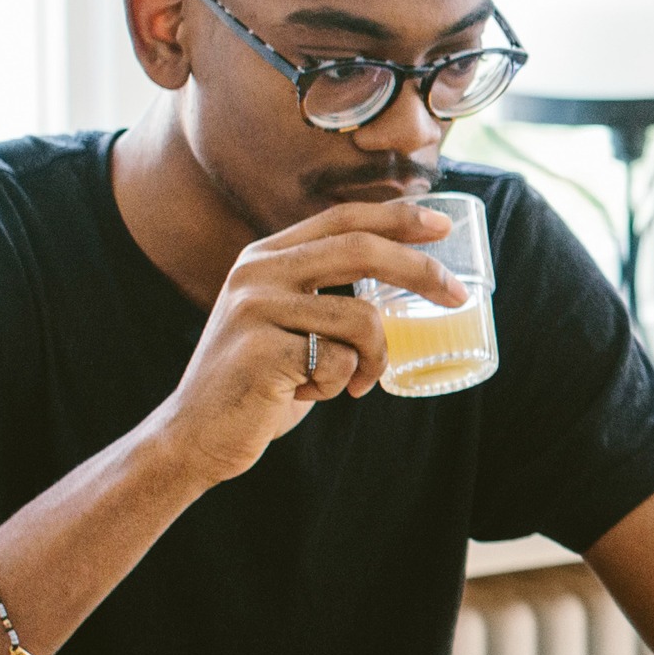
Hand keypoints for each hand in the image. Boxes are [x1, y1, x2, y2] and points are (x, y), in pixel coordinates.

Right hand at [134, 197, 469, 482]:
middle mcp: (257, 272)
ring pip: (362, 318)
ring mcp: (256, 309)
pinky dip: (340, 386)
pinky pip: (341, 363)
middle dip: (420, 271)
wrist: (196, 436)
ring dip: (374, 359)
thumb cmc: (259, 383)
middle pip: (360, 250)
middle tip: (457, 296)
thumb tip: (406, 278)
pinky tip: (308, 395)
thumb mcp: (288, 323)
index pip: (341, 218)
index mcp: (265, 257)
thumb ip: (325, 294)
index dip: (396, 217)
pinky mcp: (262, 351)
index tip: (443, 225)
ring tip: (352, 383)